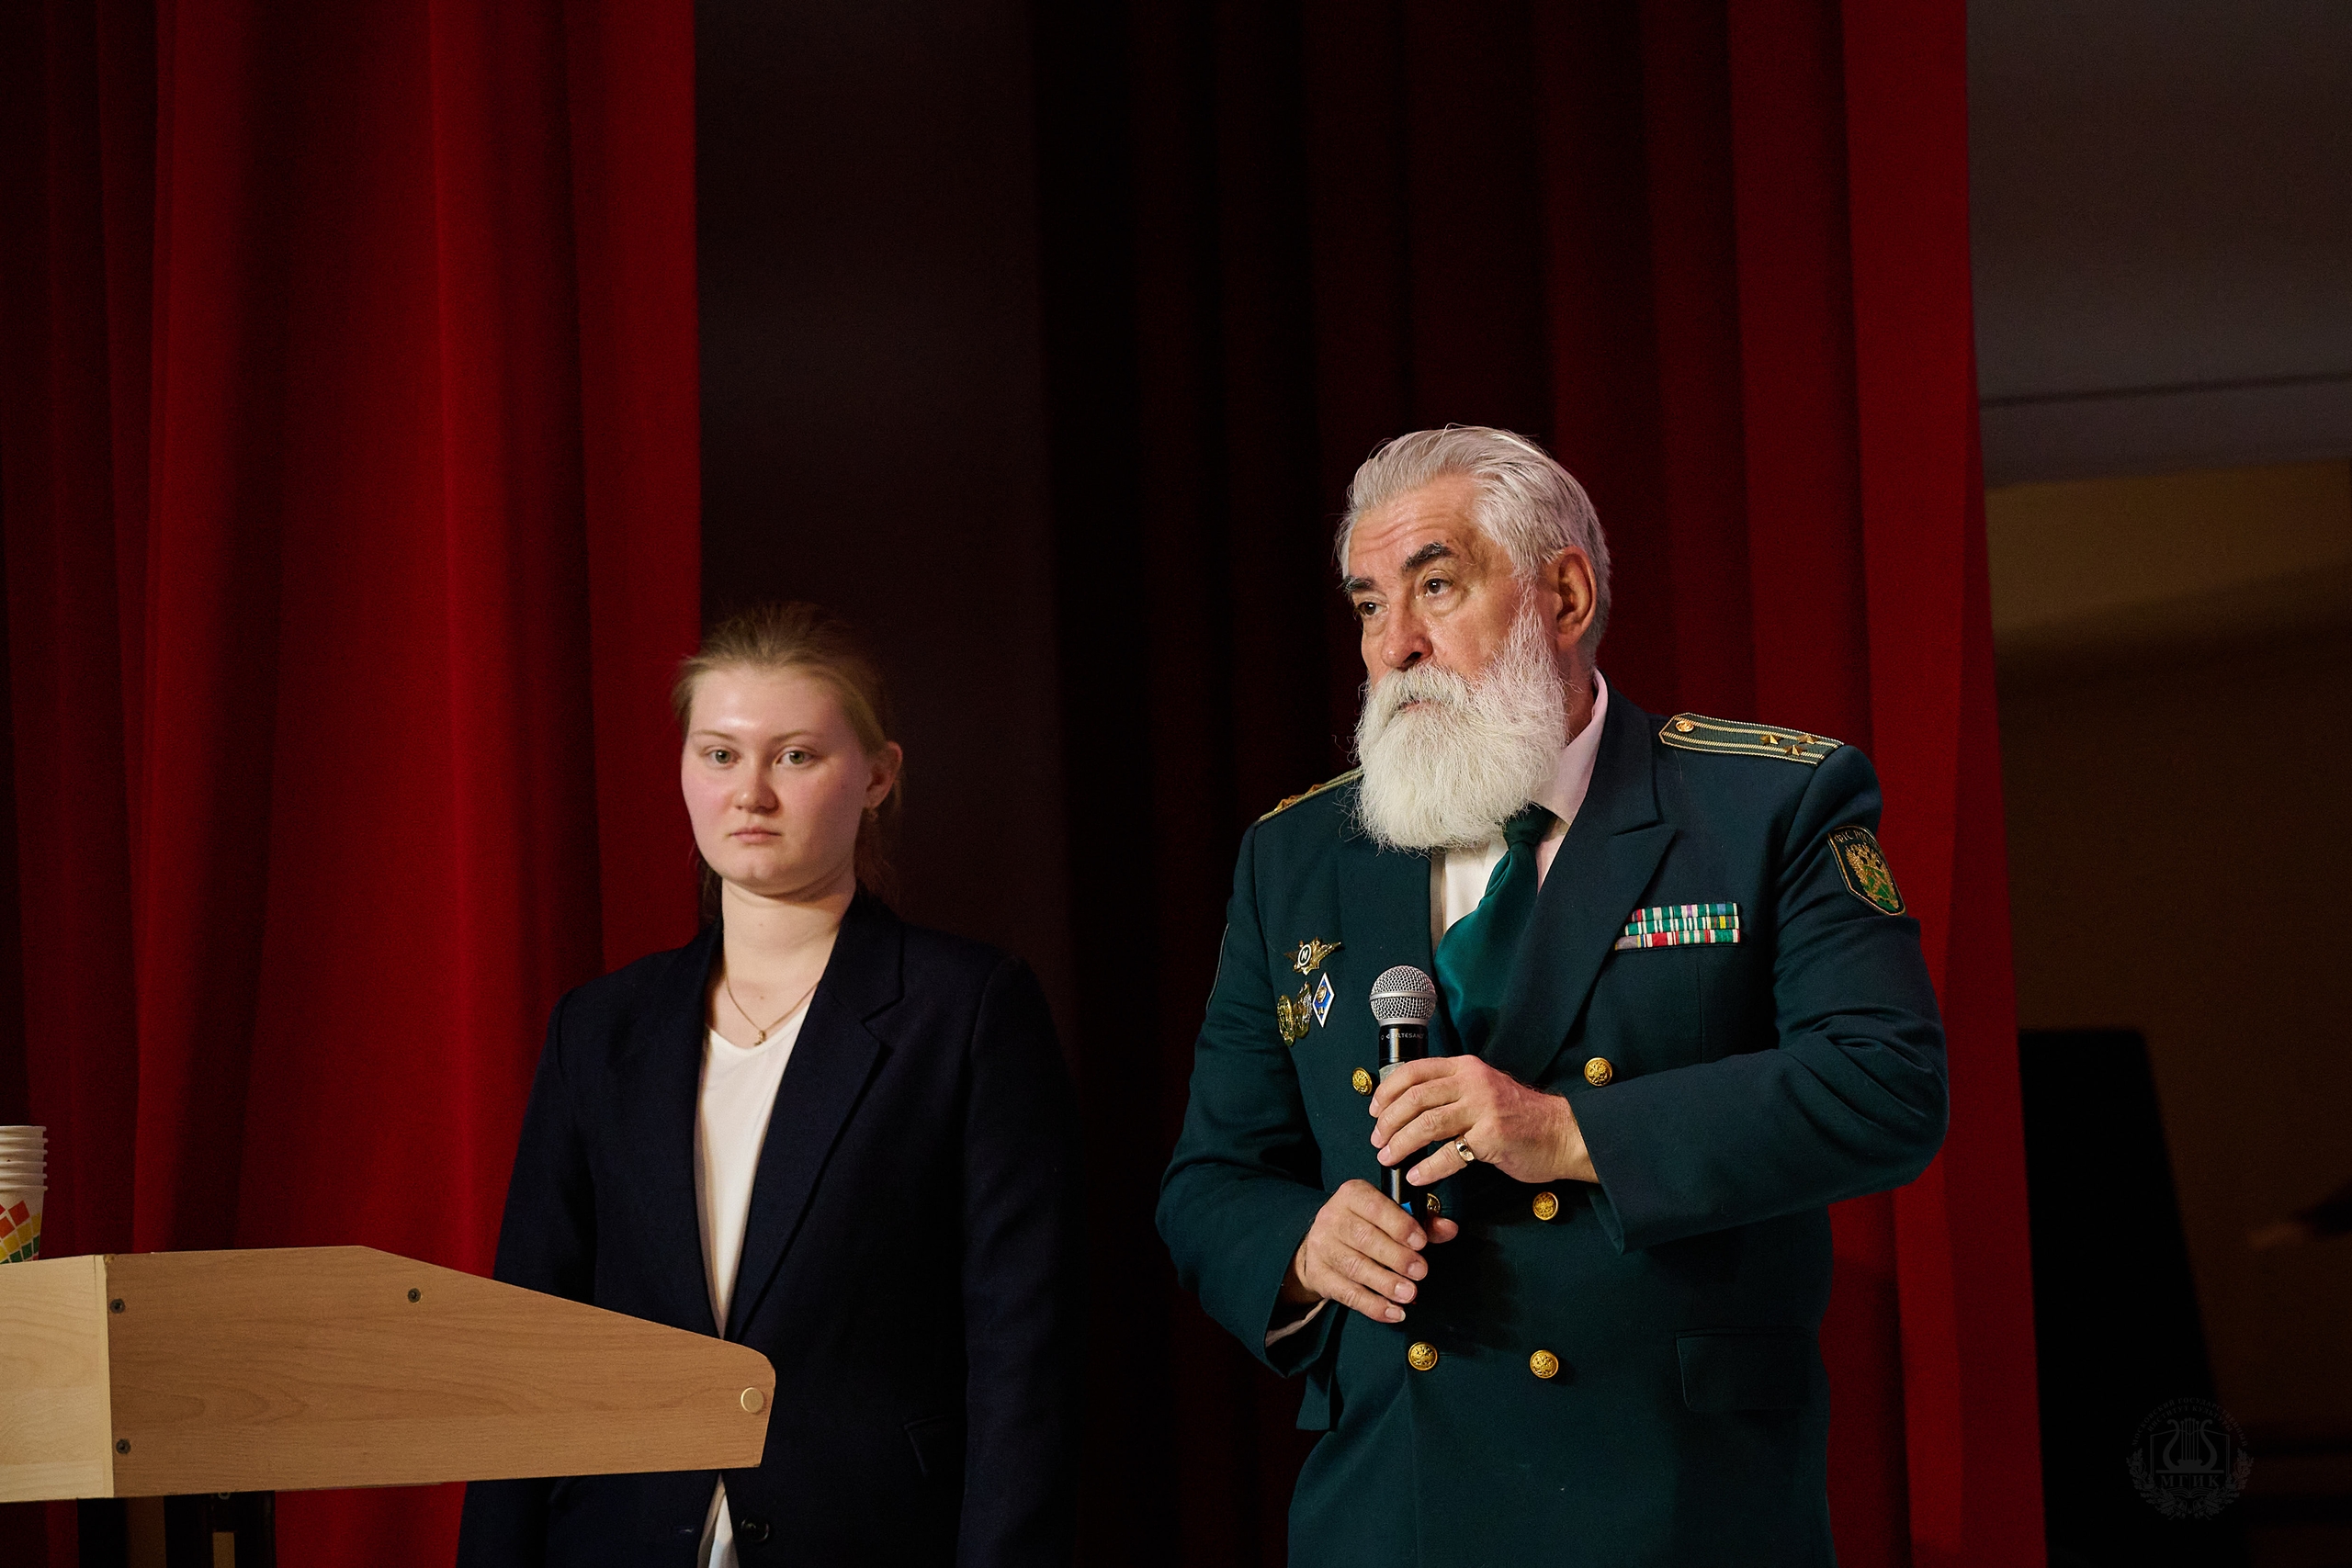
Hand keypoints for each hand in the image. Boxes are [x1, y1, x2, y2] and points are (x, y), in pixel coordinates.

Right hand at [1282, 1178, 1460, 1323]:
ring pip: (1355, 1267)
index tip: (1420, 1242)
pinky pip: (1347, 1293)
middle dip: (1396, 1257)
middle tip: (1420, 1272)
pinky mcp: (1319, 1275)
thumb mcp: (1390, 1214)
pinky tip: (1394, 1312)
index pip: (1374, 1206)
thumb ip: (1422, 1222)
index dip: (1399, 1225)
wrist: (1322, 1243)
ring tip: (1409, 1294)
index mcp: (1352, 1195)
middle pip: (1364, 1238)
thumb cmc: (1365, 1224)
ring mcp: (1322, 1247)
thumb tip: (1449, 1229)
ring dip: (1385, 1283)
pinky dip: (1373, 1306)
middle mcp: (1332, 1217)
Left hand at [1369, 1055, 1596, 1185]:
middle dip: (1388, 1121)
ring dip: (1401, 1143)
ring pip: (1427, 1123)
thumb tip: (1406, 1107)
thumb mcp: (1483, 1091)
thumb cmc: (1520, 1117)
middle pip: (1415, 1098)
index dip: (1387, 1091)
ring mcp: (1484, 1108)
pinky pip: (1450, 1153)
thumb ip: (1451, 1092)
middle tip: (1377, 1140)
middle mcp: (1473, 1082)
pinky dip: (1428, 1167)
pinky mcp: (1493, 1136)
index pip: (1414, 1071)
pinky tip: (1416, 1176)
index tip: (1374, 1111)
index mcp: (1466, 1068)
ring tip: (1388, 1158)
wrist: (1562, 1134)